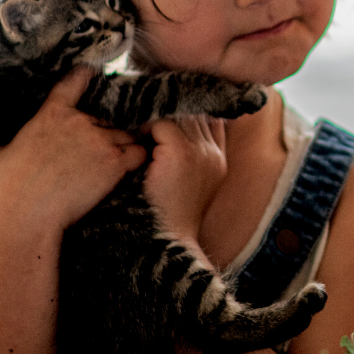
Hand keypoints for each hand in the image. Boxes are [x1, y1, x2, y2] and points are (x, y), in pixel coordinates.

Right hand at [0, 67, 146, 229]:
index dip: (86, 75)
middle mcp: (80, 122)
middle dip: (104, 133)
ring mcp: (100, 140)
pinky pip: (138, 152)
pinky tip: (129, 166)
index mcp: (52, 114)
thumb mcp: (0, 152)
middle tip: (95, 153)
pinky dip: (137, 157)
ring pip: (125, 135)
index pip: (74, 83)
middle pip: (106, 119)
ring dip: (122, 146)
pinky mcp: (115, 161)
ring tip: (111, 163)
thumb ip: (6, 136)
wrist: (30, 213)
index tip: (93, 72)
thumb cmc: (12, 187)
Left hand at [143, 116, 226, 243]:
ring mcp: (201, 153)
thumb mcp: (182, 187)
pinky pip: (162, 124)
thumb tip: (167, 133)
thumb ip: (186, 159)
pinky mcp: (182, 153)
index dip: (190, 113)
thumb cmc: (165, 217)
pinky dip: (146, 126)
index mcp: (218, 161)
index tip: (165, 116)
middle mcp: (214, 154)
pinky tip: (134, 136)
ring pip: (179, 115)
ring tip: (136, 124)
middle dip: (171, 111)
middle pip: (196, 114)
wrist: (165, 243)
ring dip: (156, 118)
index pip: (212, 120)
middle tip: (144, 115)